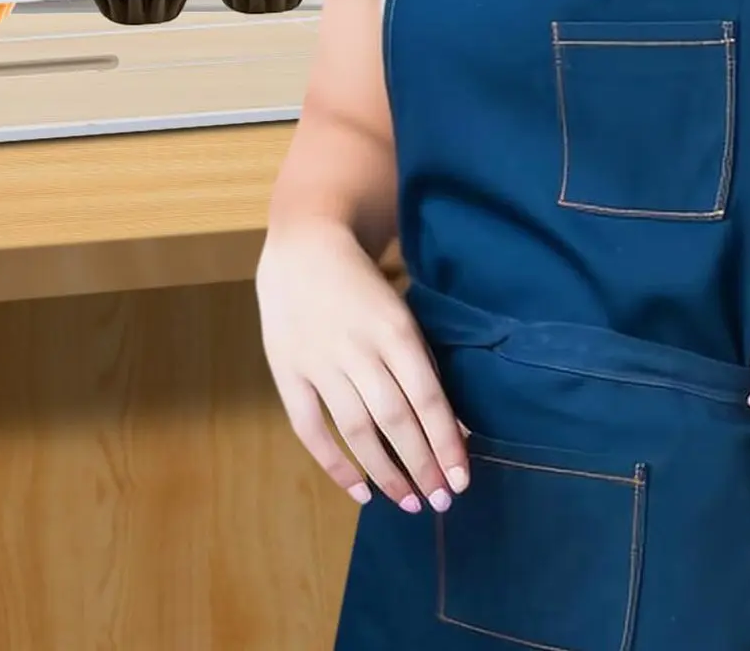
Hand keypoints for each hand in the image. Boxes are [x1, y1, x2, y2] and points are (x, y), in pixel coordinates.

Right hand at [256, 218, 470, 513]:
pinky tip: (358, 491)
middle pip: (395, 419)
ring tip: (407, 502)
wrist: (303, 246)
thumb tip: (453, 426)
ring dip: (384, 473)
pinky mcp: (288, 371)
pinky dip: (334, 465)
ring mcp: (319, 361)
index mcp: (394, 328)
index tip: (462, 481)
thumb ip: (421, 364)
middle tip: (440, 501)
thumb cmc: (363, 286)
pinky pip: (310, 428)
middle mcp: (358, 347)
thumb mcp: (401, 313)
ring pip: (356, 430)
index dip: (446, 443)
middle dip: (421, 465)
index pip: (427, 397)